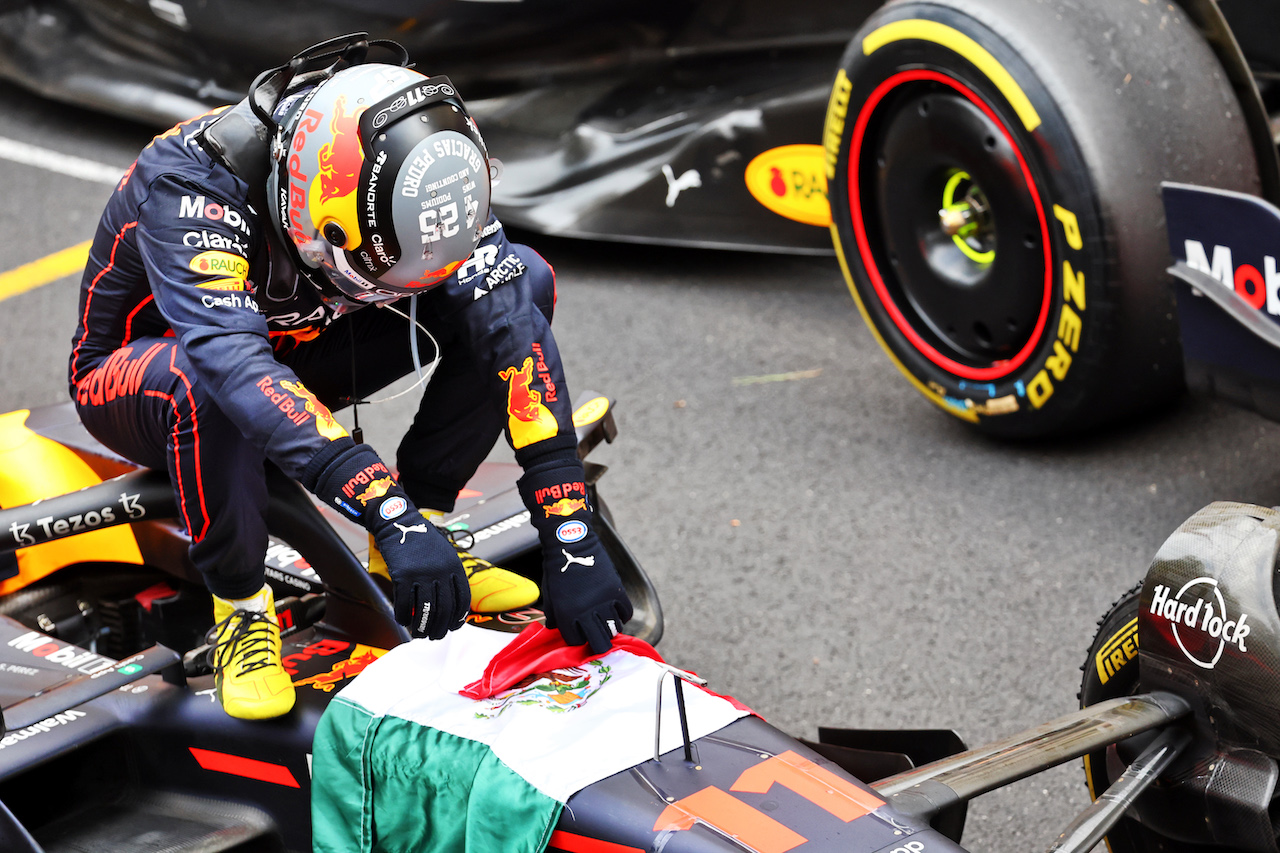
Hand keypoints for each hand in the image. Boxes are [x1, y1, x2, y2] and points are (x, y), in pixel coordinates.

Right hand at [373, 516, 469, 639]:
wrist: (400, 522)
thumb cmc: (422, 540)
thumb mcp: (444, 553)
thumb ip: (449, 575)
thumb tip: (451, 604)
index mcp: (454, 567)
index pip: (462, 600)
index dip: (458, 618)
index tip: (453, 627)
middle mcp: (441, 572)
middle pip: (444, 609)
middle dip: (440, 628)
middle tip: (435, 636)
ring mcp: (421, 574)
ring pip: (424, 610)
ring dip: (422, 627)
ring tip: (419, 634)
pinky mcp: (402, 575)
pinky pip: (404, 603)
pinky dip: (402, 616)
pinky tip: (401, 621)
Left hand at [540, 537, 632, 652]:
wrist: (572, 543)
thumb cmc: (557, 568)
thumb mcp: (550, 594)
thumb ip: (553, 614)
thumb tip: (555, 628)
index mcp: (567, 614)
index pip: (576, 641)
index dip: (578, 639)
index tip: (579, 633)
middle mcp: (586, 612)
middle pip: (600, 643)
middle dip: (599, 644)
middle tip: (598, 638)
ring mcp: (603, 602)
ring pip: (615, 630)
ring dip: (610, 629)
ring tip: (606, 624)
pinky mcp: (616, 590)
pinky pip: (626, 613)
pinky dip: (623, 615)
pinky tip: (616, 612)